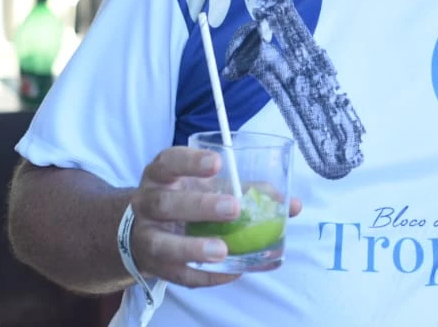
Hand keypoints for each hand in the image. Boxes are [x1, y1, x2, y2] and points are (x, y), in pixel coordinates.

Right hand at [129, 147, 301, 288]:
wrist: (145, 229)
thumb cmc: (187, 198)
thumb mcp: (208, 185)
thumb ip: (248, 190)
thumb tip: (293, 205)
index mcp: (162, 175)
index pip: (170, 162)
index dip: (191, 162)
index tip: (218, 163)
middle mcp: (148, 203)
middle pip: (165, 203)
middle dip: (200, 206)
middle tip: (233, 208)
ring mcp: (145, 236)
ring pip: (162, 243)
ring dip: (193, 247)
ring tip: (223, 250)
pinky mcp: (153, 265)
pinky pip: (176, 274)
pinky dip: (204, 275)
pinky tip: (230, 272)